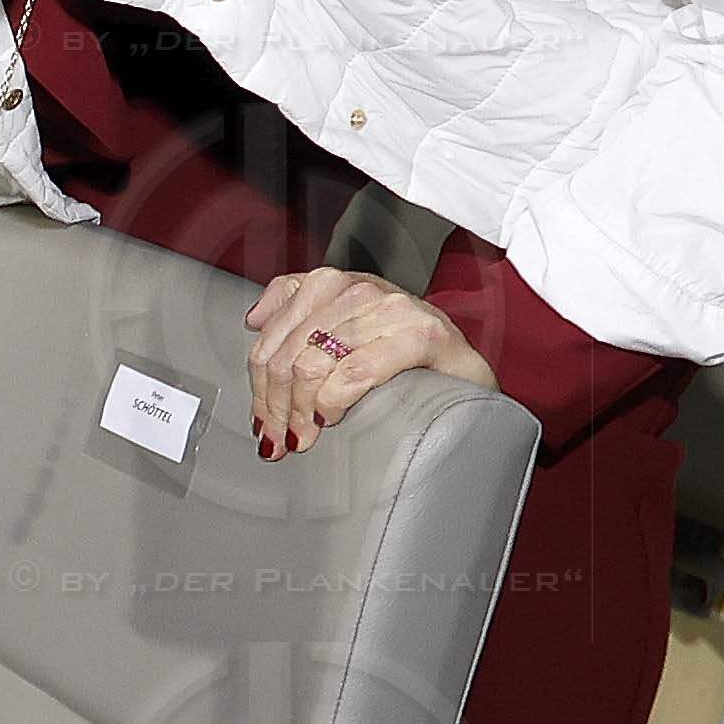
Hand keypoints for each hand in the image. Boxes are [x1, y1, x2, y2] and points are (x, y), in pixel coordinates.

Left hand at [244, 268, 494, 459]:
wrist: (470, 374)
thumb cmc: (407, 357)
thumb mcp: (347, 327)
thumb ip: (298, 312)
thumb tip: (252, 319)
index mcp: (333, 285)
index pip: (273, 336)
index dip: (259, 385)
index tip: (262, 421)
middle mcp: (359, 290)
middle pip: (288, 353)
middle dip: (276, 405)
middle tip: (279, 439)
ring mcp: (392, 310)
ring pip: (314, 363)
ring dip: (300, 410)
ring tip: (303, 437)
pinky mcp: (423, 335)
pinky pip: (357, 371)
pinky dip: (335, 400)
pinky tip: (330, 418)